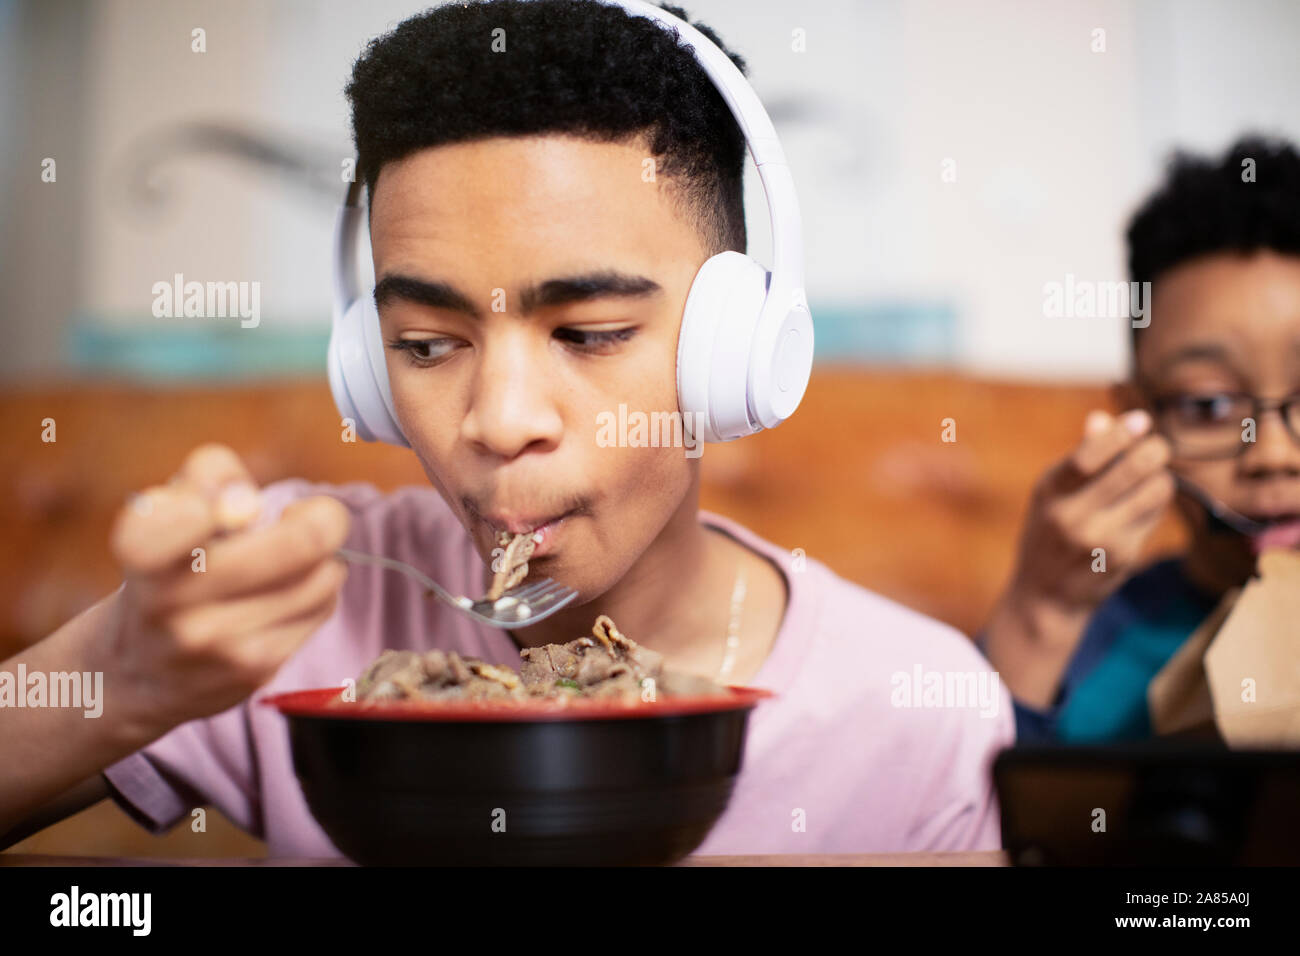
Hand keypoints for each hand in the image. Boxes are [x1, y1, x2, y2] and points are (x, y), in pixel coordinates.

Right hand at [99, 444, 349, 738]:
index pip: (190, 512)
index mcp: (143, 549)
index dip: (223, 490)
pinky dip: (318, 590)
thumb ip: (208, 475)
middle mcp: (173, 602)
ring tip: (295, 558)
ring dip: (322, 558)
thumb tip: (248, 501)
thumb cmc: (167, 567)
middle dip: (323, 517)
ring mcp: (217, 642)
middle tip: (315, 513)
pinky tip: (288, 593)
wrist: (138, 671)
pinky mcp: (254, 670)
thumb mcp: (166, 509)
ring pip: (323, 577)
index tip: (234, 503)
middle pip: (301, 543)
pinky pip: (322, 608)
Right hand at [982, 409, 1174, 707]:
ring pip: (1154, 490)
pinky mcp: (1124, 554)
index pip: (1088, 457)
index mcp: (1049, 492)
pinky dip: (1155, 501)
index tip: (1141, 419)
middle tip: (1158, 445)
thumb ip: (1078, 459)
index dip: (1121, 434)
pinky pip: (1154, 514)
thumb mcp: (1050, 495)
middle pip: (1131, 469)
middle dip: (1154, 450)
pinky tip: (1143, 502)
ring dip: (1161, 476)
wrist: (1045, 597)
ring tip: (1152, 475)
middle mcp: (1072, 516)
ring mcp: (1100, 538)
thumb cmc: (1048, 534)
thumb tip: (1103, 419)